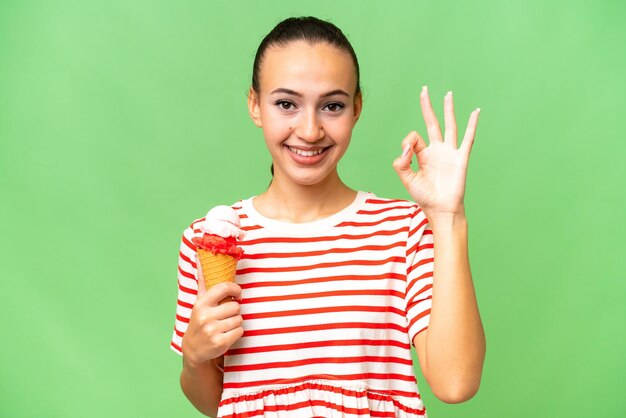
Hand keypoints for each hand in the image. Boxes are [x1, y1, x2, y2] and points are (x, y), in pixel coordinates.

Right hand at [181, 258, 243, 366]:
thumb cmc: (201, 321)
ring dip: (236, 322)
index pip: (223, 288)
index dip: (235, 289)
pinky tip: (227, 334)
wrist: (194, 349)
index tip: (238, 294)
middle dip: (234, 311)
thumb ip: (203, 281)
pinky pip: (240, 331)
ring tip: (225, 325)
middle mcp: (205, 316)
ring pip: (239, 319)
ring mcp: (212, 330)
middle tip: (226, 316)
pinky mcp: (220, 343)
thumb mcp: (200, 302)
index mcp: (201, 304)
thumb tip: (199, 258)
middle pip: (235, 306)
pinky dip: (237, 333)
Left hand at [393, 87, 479, 217]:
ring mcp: (450, 152)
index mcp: (423, 155)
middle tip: (424, 89)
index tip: (406, 153)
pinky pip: (468, 138)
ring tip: (448, 94)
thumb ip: (401, 163)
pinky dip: (472, 125)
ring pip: (449, 126)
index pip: (414, 137)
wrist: (440, 209)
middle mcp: (437, 150)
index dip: (408, 142)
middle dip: (427, 106)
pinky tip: (475, 112)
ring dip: (448, 110)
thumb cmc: (425, 196)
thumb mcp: (406, 179)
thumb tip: (405, 147)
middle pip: (432, 122)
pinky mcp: (461, 158)